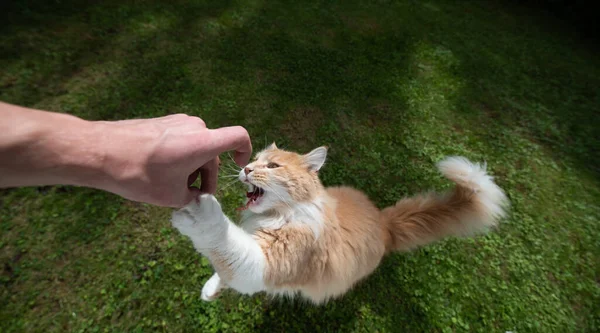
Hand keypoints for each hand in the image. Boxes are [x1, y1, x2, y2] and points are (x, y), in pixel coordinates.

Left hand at [93, 114, 251, 206]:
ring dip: (192, 168)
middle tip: (191, 196)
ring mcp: (176, 121)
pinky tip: (159, 174)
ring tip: (171, 188)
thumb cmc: (139, 174)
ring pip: (196, 147)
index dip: (244, 152)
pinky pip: (181, 140)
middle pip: (213, 151)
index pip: (239, 137)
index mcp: (203, 142)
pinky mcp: (161, 122)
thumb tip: (194, 196)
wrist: (100, 151)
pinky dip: (179, 158)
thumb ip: (192, 198)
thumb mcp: (171, 196)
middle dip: (206, 175)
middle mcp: (194, 126)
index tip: (237, 166)